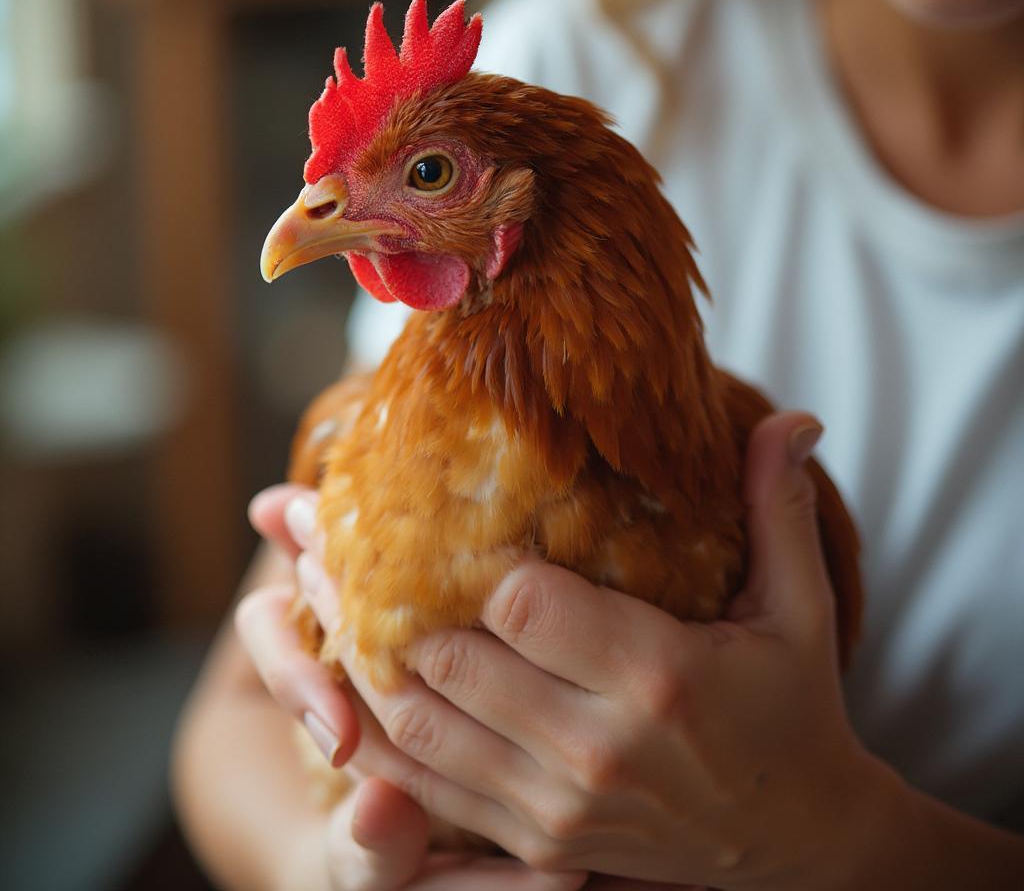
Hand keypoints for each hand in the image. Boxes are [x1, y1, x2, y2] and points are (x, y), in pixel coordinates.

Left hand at [284, 413, 892, 889]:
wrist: (797, 848)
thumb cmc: (795, 711)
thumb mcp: (800, 609)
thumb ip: (779, 508)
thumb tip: (797, 416)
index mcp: (659, 675)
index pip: (519, 601)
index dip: (470, 558)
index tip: (439, 511)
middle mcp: (595, 746)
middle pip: (447, 658)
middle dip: (373, 589)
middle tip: (314, 524)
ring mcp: (556, 805)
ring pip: (416, 724)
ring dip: (349, 655)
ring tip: (300, 587)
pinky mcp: (534, 841)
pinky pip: (426, 787)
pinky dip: (370, 733)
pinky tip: (332, 684)